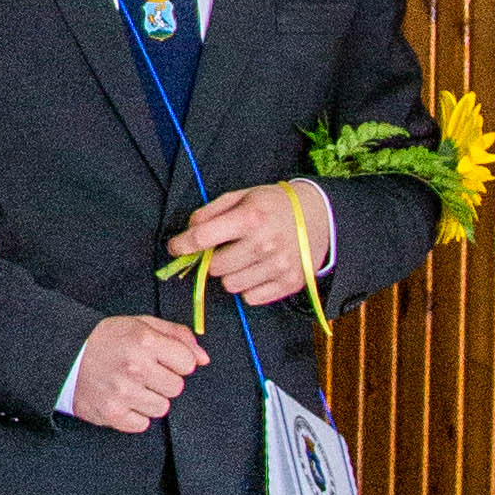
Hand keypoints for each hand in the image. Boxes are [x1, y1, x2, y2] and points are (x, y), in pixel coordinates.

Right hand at [63, 314, 207, 432]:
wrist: (64, 356)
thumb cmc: (105, 340)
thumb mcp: (141, 324)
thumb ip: (177, 336)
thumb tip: (203, 358)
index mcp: (144, 340)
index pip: (188, 363)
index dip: (177, 362)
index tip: (162, 360)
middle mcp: (135, 367)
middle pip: (176, 387)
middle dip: (164, 381)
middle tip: (143, 373)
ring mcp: (123, 392)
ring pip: (162, 408)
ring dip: (149, 399)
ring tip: (131, 386)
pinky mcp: (112, 414)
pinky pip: (142, 424)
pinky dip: (134, 415)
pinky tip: (122, 400)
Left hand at [168, 179, 330, 308]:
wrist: (318, 215)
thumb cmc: (273, 204)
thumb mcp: (241, 196)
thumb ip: (211, 212)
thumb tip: (188, 232)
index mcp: (250, 218)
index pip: (203, 238)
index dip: (182, 245)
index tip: (176, 247)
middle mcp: (264, 244)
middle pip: (215, 268)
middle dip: (214, 259)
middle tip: (225, 249)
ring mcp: (278, 266)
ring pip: (231, 286)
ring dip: (231, 274)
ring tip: (244, 259)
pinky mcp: (289, 283)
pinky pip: (251, 298)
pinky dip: (249, 287)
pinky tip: (258, 270)